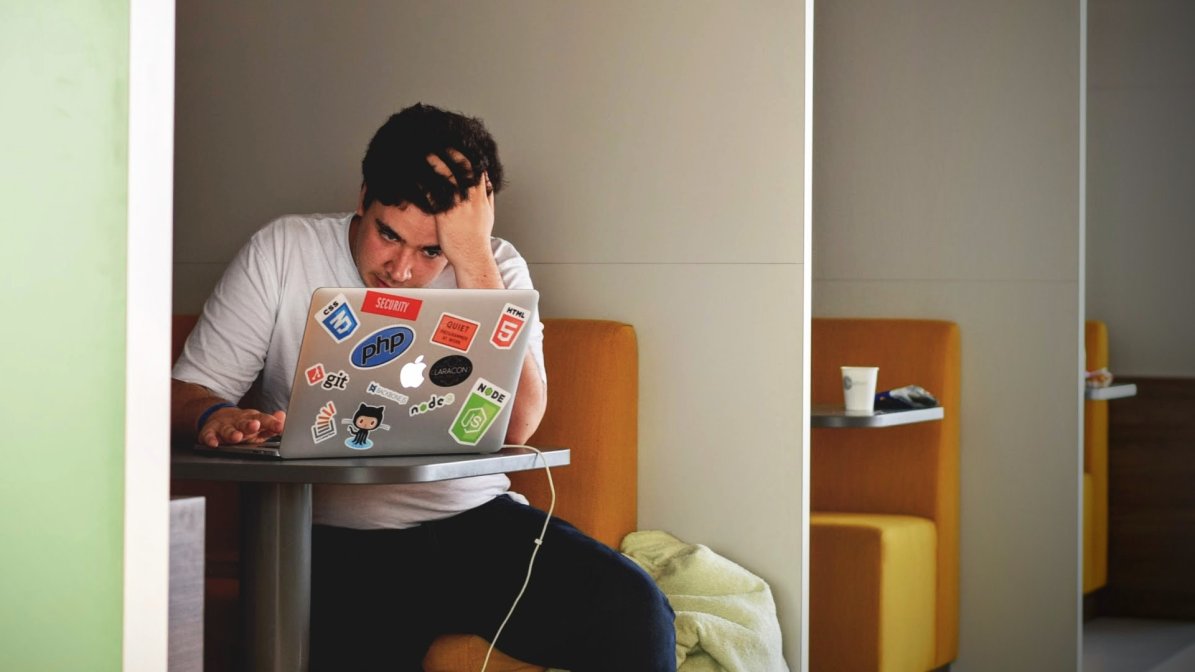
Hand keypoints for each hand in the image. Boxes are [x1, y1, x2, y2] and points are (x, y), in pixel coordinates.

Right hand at [198, 407, 285, 446]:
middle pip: (244, 423)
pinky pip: (209, 435)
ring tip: (237, 437)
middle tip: (255, 426)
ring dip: (232, 433)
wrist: (218, 416)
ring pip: (228, 430)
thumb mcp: (258, 423)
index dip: (271, 423)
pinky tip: (213, 443)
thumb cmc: (243, 424)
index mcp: (252, 418)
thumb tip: (283, 417)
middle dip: (250, 425)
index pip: (263, 419)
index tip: (279, 426)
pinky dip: (210, 439)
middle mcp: (238, 421)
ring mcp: (224, 426)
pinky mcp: (209, 431)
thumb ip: (271, 423)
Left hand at [425, 151, 500, 285]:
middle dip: (451, 152)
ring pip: (448, 176)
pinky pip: (434, 193)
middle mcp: (472, 198)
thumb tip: (488, 183)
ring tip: (425, 152)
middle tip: (439, 142)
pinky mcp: (445, 215)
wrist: (473, 257)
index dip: (466, 154)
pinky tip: (416, 175)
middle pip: (463, 167)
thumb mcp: (488, 214)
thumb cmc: (478, 239)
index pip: (476, 167)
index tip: (456, 145)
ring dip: (436, 162)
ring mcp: (459, 206)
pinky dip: (425, 182)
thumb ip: (487, 196)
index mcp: (482, 196)